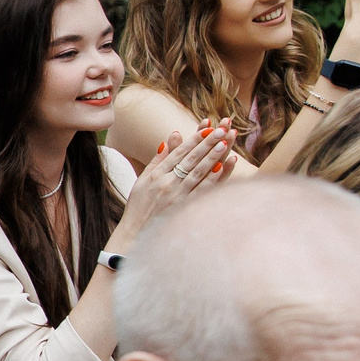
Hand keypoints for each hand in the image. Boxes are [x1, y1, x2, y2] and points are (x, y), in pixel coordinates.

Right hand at [116, 121, 234, 242]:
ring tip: (224, 142)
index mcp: (157, 174)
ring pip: (197, 172)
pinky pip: (200, 190)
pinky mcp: (183, 208)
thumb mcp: (142, 180)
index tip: (206, 128)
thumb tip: (167, 141)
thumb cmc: (138, 206)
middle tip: (220, 130)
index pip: (179, 153)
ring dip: (212, 156)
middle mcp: (167, 183)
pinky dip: (212, 178)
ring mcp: (176, 195)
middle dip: (206, 143)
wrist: (135, 233)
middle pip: (190, 159)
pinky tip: (222, 167)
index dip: (193, 139)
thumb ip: (156, 161)